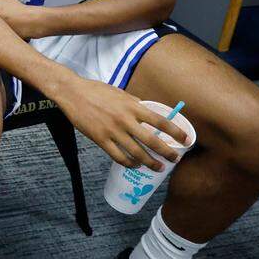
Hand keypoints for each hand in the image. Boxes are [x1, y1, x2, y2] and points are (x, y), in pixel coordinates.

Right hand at [56, 78, 187, 170]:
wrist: (72, 93)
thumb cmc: (97, 91)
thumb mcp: (120, 93)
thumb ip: (134, 104)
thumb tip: (149, 113)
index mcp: (132, 106)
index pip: (160, 121)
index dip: (176, 132)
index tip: (186, 139)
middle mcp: (125, 119)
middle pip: (152, 141)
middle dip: (167, 152)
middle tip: (175, 159)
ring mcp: (112, 131)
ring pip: (136, 153)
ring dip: (150, 162)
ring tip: (158, 167)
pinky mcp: (100, 139)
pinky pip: (118, 157)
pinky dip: (129, 163)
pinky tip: (135, 164)